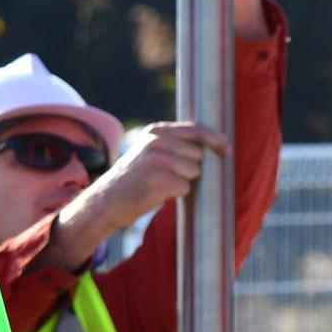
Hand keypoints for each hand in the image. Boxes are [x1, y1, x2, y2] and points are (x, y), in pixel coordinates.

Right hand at [78, 120, 227, 231]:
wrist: (105, 202)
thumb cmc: (133, 181)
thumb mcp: (149, 152)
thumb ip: (173, 144)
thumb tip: (210, 146)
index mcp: (156, 131)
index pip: (196, 129)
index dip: (215, 139)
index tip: (226, 150)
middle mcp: (157, 141)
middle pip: (198, 154)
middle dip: (189, 168)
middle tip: (166, 177)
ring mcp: (159, 159)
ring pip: (194, 171)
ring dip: (183, 182)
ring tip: (159, 185)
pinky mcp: (161, 179)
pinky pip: (186, 188)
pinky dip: (176, 194)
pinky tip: (157, 194)